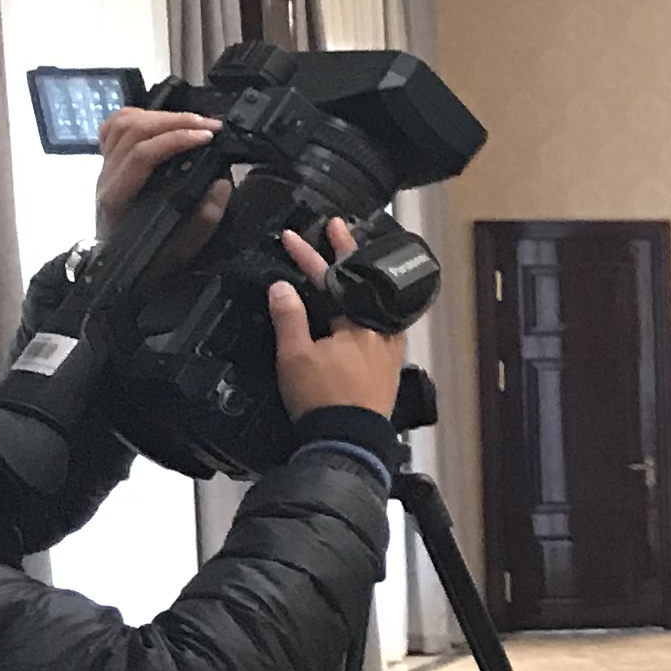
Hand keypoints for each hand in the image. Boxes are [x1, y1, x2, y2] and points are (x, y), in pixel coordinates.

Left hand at [93, 106, 229, 262]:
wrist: (118, 270)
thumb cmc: (150, 260)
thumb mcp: (182, 249)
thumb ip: (204, 218)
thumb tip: (223, 183)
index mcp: (119, 198)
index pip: (143, 154)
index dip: (176, 139)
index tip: (208, 137)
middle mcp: (107, 177)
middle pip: (133, 131)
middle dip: (174, 120)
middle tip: (210, 125)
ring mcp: (105, 167)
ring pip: (122, 123)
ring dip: (159, 115)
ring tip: (190, 121)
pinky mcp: (109, 162)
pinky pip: (114, 127)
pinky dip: (139, 116)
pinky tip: (162, 121)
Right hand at [267, 221, 406, 422]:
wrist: (349, 441)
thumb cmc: (324, 399)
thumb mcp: (296, 356)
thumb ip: (289, 318)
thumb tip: (282, 287)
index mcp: (361, 323)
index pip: (332, 279)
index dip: (309, 256)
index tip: (292, 237)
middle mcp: (382, 330)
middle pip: (361, 285)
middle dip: (346, 255)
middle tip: (336, 229)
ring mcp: (389, 347)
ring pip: (372, 303)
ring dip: (356, 281)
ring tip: (347, 261)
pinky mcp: (387, 364)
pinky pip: (377, 323)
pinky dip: (363, 306)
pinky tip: (357, 307)